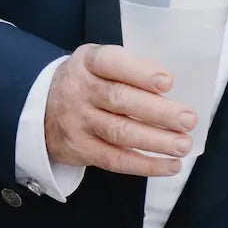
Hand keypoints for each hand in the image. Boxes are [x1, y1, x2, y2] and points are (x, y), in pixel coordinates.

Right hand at [45, 44, 197, 177]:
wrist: (40, 107)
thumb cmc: (89, 82)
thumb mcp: (99, 64)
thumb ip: (130, 71)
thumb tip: (173, 92)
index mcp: (88, 62)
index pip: (111, 62)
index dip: (140, 72)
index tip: (167, 82)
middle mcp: (80, 90)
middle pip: (119, 100)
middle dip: (158, 112)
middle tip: (188, 119)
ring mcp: (77, 121)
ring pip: (119, 132)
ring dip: (156, 141)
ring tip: (183, 145)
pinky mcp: (79, 149)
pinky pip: (114, 159)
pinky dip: (145, 165)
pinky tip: (170, 165)